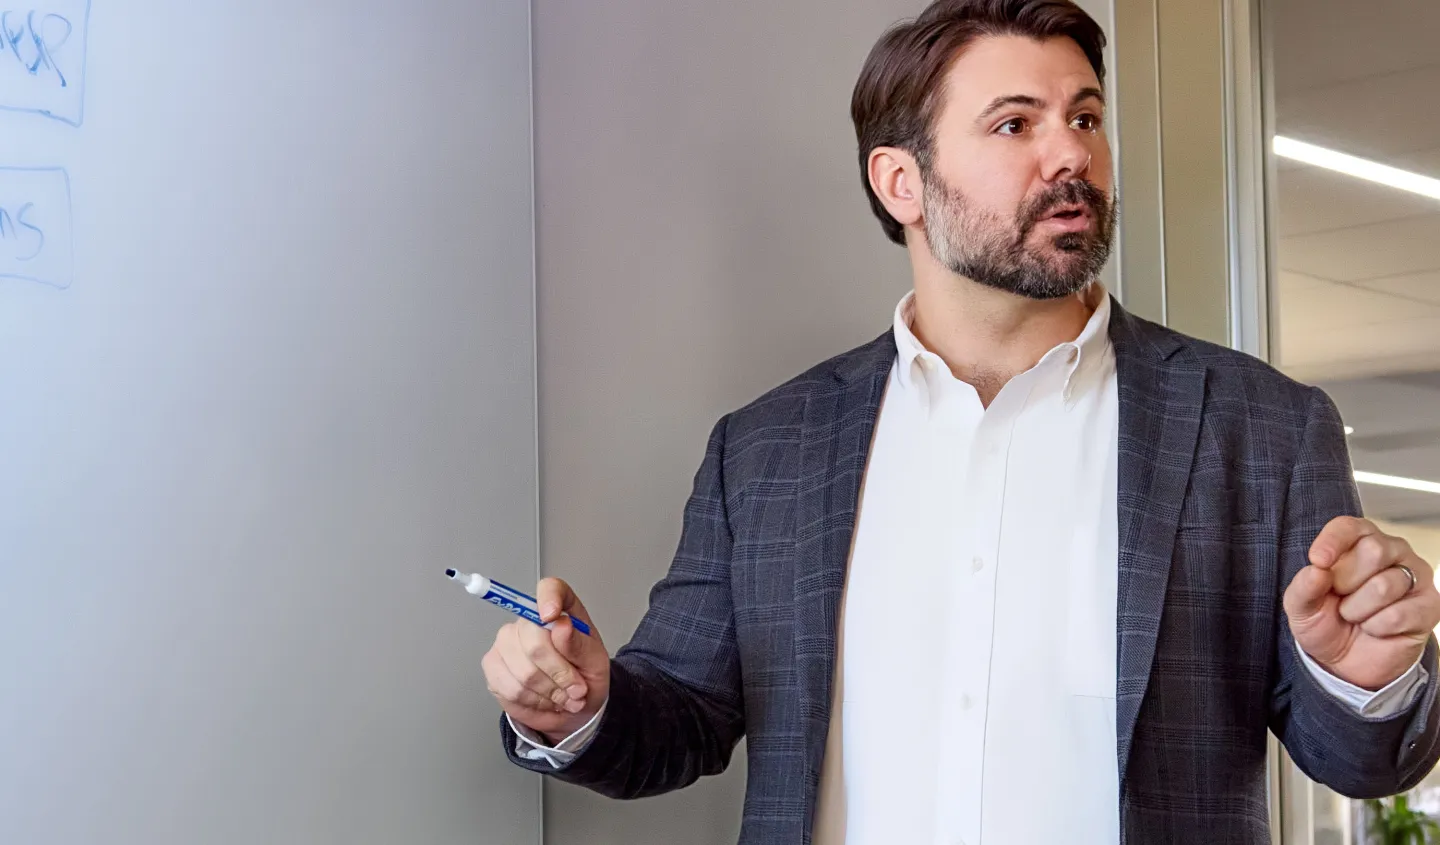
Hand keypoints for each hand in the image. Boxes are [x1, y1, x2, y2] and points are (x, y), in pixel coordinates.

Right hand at [481, 577, 609, 742]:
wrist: (572, 707)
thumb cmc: (585, 676)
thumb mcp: (595, 662)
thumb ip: (580, 645)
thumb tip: (561, 626)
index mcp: (559, 610)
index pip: (550, 589)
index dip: (548, 598)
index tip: (552, 615)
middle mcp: (528, 621)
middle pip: (534, 642)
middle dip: (560, 674)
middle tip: (577, 689)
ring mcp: (506, 642)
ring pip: (523, 672)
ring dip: (549, 693)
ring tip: (564, 697)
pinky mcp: (493, 666)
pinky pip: (510, 688)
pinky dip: (533, 702)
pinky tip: (544, 700)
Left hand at [1285, 516, 1439, 690]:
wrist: (1348, 662)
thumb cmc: (1327, 622)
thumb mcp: (1301, 607)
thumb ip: (1303, 587)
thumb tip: (1316, 570)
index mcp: (1358, 541)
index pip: (1350, 527)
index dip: (1333, 541)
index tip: (1318, 560)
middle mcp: (1391, 551)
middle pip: (1373, 550)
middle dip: (1346, 582)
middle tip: (1340, 598)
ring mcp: (1414, 577)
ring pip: (1384, 585)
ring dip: (1358, 609)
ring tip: (1355, 616)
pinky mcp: (1430, 605)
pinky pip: (1398, 614)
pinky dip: (1376, 627)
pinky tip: (1374, 628)